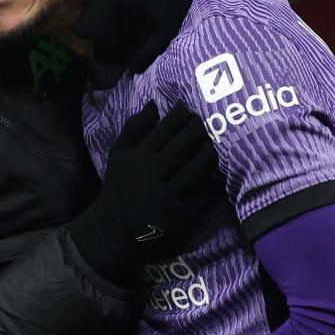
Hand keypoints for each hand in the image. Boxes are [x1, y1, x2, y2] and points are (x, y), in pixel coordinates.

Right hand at [70, 102, 223, 285]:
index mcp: (139, 157)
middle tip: (208, 123)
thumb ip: (134, 128)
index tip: (189, 109)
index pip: (166, 128)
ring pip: (198, 167)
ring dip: (211, 152)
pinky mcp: (183, 215)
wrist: (114, 230)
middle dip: (200, 129)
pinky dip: (215, 183)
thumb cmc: (119, 188)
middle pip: (185, 144)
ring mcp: (169, 194)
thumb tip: (154, 104)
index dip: (181, 115)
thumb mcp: (118, 155)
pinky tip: (220, 174)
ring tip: (217, 145)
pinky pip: (206, 194)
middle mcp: (154, 173)